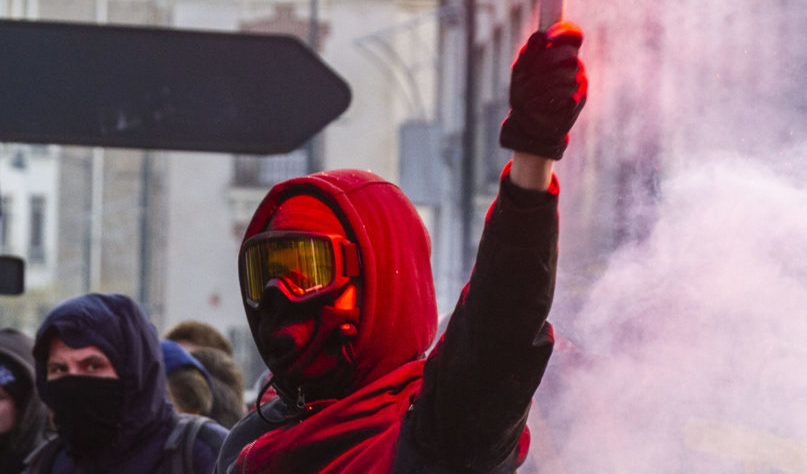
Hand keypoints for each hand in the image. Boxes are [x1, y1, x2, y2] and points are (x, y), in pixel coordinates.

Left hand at [499, 21, 587, 159]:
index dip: (563, 34)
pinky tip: (537, 106)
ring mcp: (579, 83)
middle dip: (546, 64)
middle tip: (527, 77)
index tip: (548, 38)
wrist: (528, 126)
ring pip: (568, 76)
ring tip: (526, 97)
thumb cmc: (524, 96)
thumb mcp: (520, 73)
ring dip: (543, 86)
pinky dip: (549, 101)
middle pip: (569, 56)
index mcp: (561, 53)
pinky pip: (569, 96)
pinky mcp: (579, 101)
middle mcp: (574, 66)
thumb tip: (540, 34)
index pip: (572, 35)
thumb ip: (529, 54)